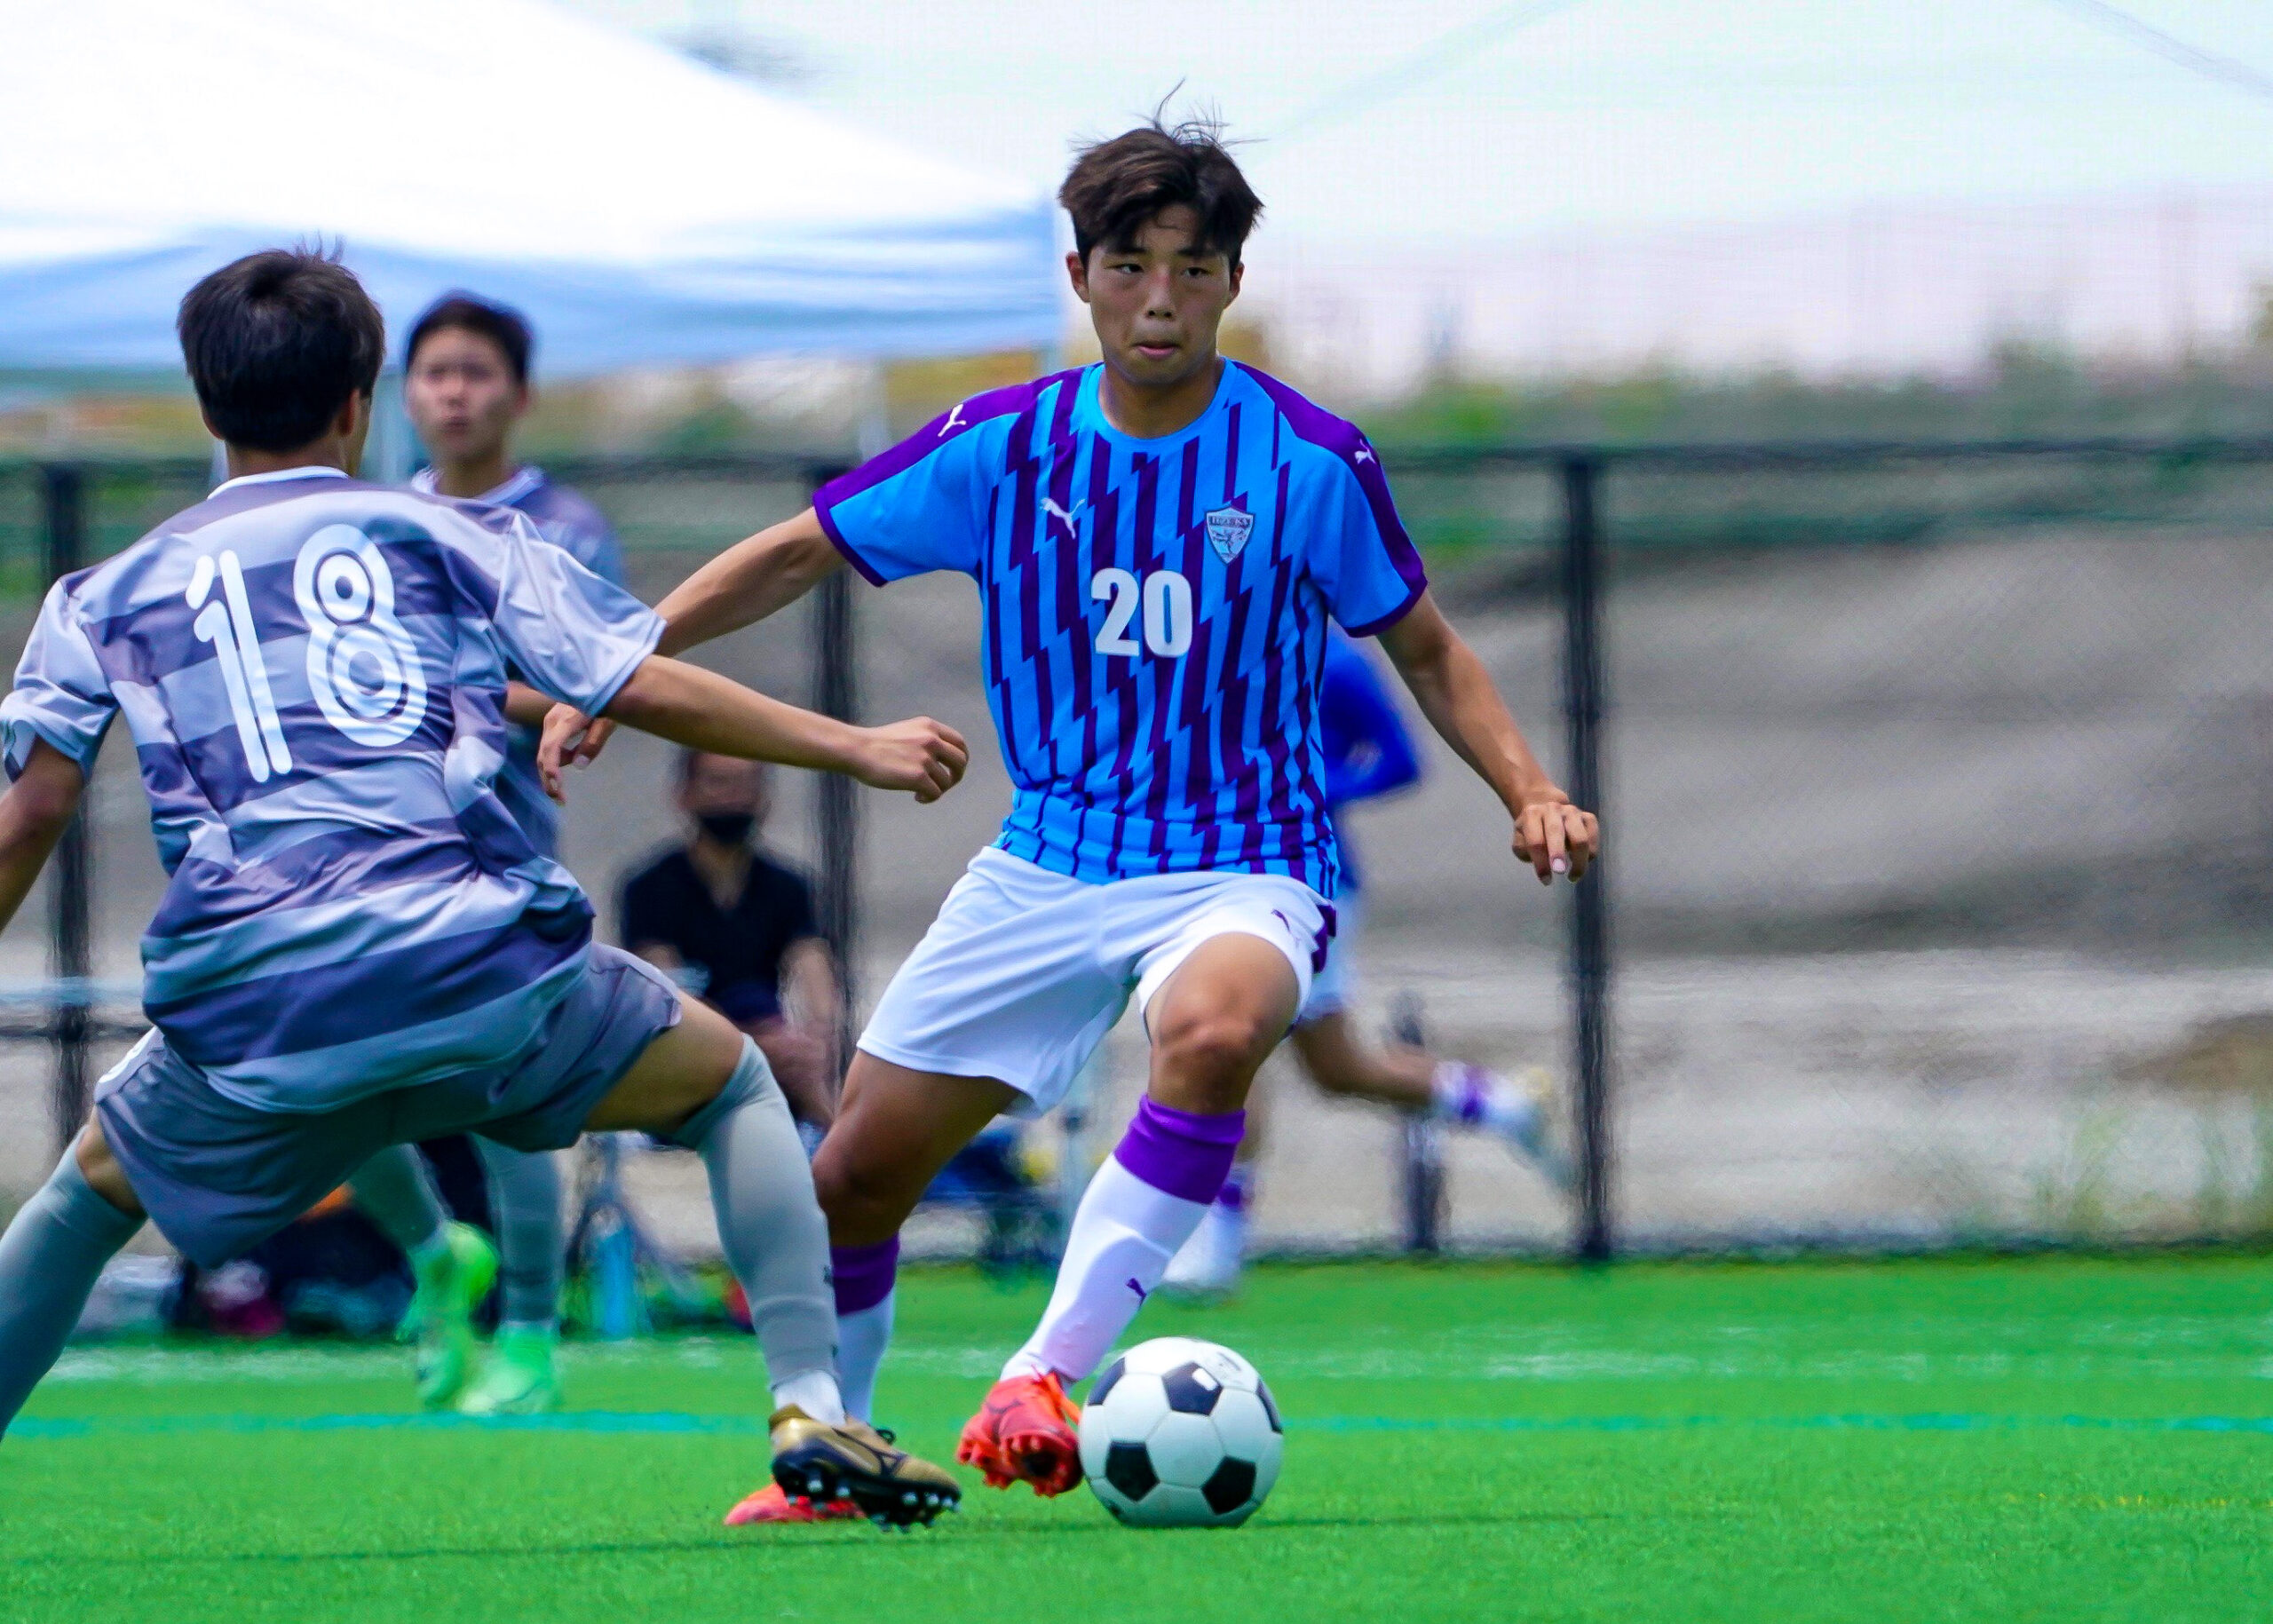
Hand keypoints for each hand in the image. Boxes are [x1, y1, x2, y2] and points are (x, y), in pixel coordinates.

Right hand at [538, 705, 616, 801]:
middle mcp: (551, 722)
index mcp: (565, 721)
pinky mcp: (552, 723)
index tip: (558, 789)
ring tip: (564, 788)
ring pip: (544, 752)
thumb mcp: (606, 722)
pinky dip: (557, 759)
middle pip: (542, 755)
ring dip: (552, 771)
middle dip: (548, 779)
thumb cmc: (606, 701)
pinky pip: (549, 746)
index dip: (552, 771)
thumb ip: (593, 742)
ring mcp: (549, 722)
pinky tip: (573, 758)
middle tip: (560, 799)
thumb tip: (579, 765)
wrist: (599, 682)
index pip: (551, 750)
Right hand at [847, 717, 968, 802]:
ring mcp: (925, 758)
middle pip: (960, 761)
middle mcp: (931, 740)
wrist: (855, 750)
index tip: (954, 769)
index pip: (959, 742)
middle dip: (956, 776)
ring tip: (920, 793)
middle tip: (944, 785)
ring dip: (937, 790)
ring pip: (946, 781)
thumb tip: (942, 761)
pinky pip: (935, 793)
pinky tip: (917, 798)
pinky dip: (929, 799)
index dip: (961, 758)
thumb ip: (925, 739)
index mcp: (929, 727)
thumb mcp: (906, 731)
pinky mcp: (918, 777)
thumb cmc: (875, 745)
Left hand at [1513, 794, 1598, 884]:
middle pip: (1556, 832)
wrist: (1545, 811)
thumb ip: (1526, 851)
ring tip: (1573, 876)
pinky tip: (1582, 861)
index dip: (1541, 863)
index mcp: (1532, 814)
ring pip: (1580, 838)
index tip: (1546, 880)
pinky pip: (1593, 837)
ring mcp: (1572, 811)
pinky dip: (1590, 853)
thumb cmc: (1532, 832)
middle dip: (1558, 854)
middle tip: (1559, 872)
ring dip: (1579, 860)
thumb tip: (1543, 863)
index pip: (1536, 841)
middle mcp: (1552, 809)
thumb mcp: (1521, 841)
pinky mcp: (1588, 817)